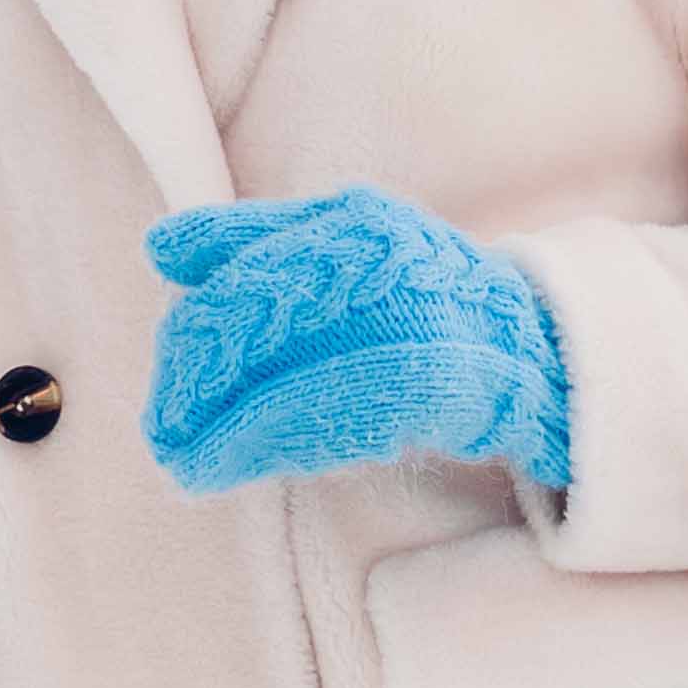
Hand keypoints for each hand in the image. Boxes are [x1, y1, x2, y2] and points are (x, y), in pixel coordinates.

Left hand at [140, 184, 570, 493]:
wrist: (528, 349)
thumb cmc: (419, 298)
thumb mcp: (341, 243)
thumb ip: (254, 241)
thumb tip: (159, 248)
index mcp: (354, 223)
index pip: (249, 280)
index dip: (195, 338)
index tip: (169, 384)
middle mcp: (381, 263)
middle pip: (262, 326)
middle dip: (201, 385)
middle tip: (166, 433)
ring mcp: (409, 322)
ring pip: (292, 380)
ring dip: (229, 429)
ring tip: (189, 461)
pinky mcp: (429, 382)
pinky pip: (337, 417)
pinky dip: (279, 445)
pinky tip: (240, 464)